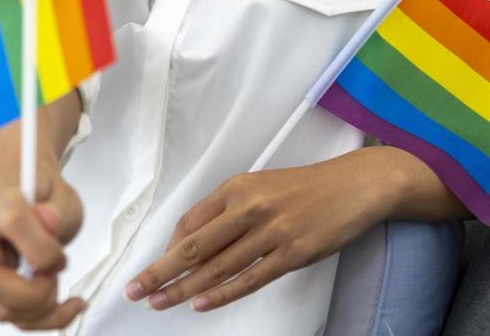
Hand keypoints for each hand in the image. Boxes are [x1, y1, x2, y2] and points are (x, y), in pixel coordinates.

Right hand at [0, 149, 87, 329]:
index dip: (44, 248)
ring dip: (37, 311)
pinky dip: (35, 317)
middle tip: (54, 279)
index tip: (61, 255)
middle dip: (31, 296)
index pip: (12, 222)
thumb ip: (59, 210)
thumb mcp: (62, 192)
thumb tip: (49, 222)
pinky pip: (4, 310)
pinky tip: (59, 306)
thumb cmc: (37, 186)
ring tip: (57, 287)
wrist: (12, 178)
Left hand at [124, 152, 389, 313]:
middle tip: (134, 289)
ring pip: (218, 266)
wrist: (355, 186)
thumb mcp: (260, 187)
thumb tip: (193, 242)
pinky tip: (201, 303)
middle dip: (160, 270)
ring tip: (158, 302)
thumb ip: (229, 212)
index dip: (168, 248)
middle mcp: (249, 207)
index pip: (190, 222)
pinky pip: (250, 278)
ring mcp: (272, 231)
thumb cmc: (304, 188)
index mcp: (237, 188)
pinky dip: (222, 293)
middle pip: (194, 246)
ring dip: (184, 288)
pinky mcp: (293, 253)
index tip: (154, 268)